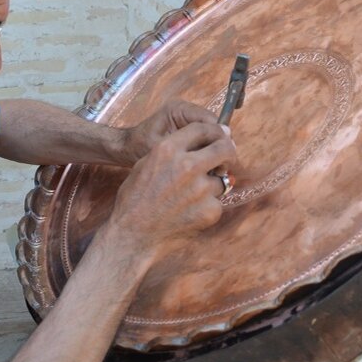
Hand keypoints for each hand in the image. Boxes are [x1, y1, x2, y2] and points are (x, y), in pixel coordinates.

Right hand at [104, 121, 236, 260]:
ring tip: (191, 197)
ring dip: (212, 186)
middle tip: (226, 158)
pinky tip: (189, 212)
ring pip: (222, 179)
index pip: (203, 128)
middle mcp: (187, 165)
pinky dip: (208, 206)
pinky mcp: (210, 210)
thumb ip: (172, 150)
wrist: (133, 233)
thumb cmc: (136, 198)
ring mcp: (201, 189)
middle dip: (228, 151)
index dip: (215, 131)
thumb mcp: (145, 163)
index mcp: (168, 150)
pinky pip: (217, 202)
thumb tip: (200, 143)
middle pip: (224, 148)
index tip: (221, 135)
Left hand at [121, 100, 220, 164]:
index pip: (210, 122)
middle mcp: (185, 110)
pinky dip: (207, 153)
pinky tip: (207, 168)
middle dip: (219, 147)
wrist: (125, 149)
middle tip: (221, 169)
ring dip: (214, 151)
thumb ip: (187, 147)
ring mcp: (186, 118)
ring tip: (215, 171)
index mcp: (179, 109)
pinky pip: (204, 140)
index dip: (221, 141)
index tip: (225, 162)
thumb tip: (217, 147)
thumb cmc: (138, 148)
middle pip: (214, 128)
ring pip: (211, 135)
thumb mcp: (162, 149)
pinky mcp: (186, 129)